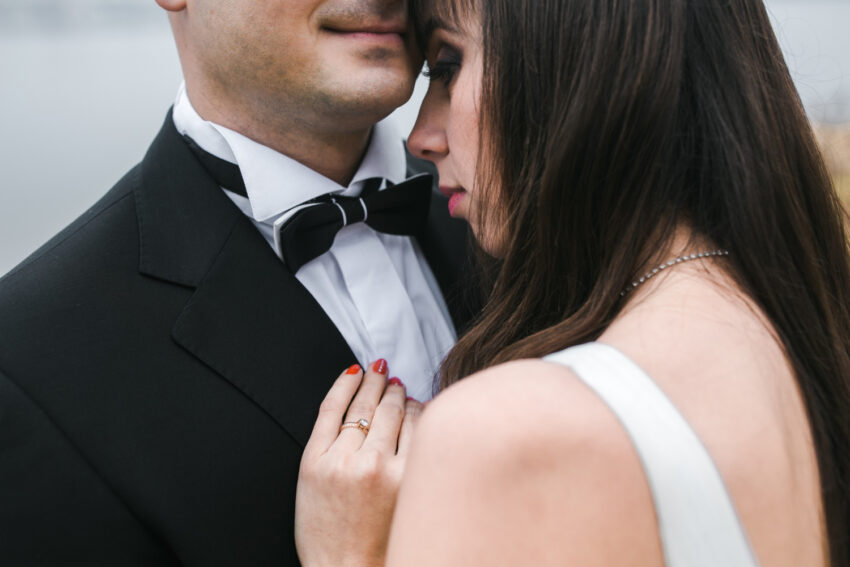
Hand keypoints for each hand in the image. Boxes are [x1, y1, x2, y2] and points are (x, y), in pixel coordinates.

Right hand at [295, 360, 422, 566]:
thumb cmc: (327, 532)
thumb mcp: (309, 482)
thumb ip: (325, 439)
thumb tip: (351, 396)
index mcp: (317, 460)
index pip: (336, 404)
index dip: (349, 380)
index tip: (359, 369)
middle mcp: (348, 460)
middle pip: (367, 404)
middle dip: (377, 382)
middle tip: (383, 371)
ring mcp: (380, 470)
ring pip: (394, 413)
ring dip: (398, 395)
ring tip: (399, 388)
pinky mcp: (407, 481)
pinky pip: (418, 432)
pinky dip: (418, 415)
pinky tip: (418, 408)